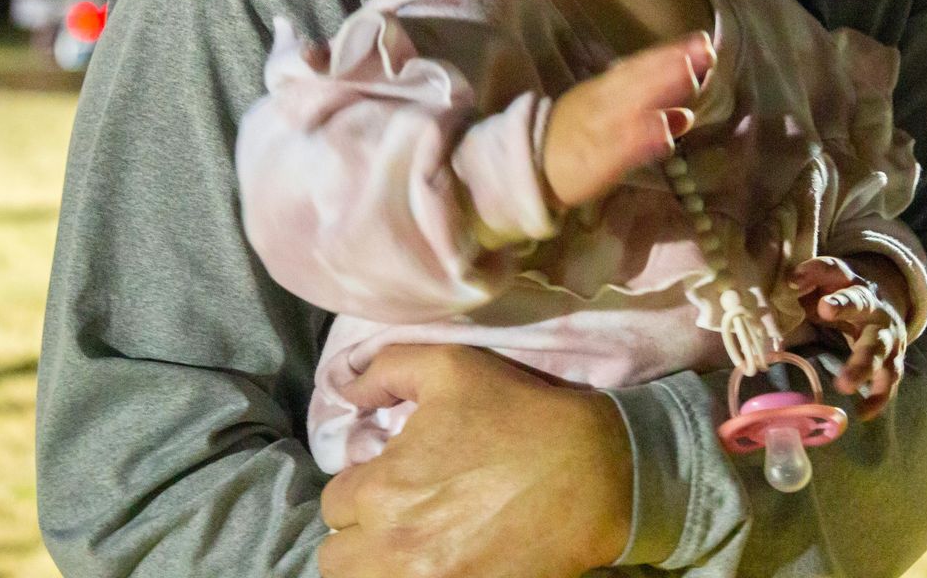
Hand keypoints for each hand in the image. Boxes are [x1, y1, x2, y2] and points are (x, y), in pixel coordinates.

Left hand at [318, 344, 630, 577]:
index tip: (391, 479)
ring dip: (378, 565)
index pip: (334, 502)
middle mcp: (392, 548)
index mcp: (381, 489)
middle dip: (361, 535)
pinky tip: (439, 562)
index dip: (361, 487)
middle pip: (338, 559)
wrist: (592, 472)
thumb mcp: (451, 367)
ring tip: (412, 545)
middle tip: (396, 517)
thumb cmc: (519, 415)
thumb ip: (385, 369)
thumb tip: (345, 390)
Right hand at [542, 31, 712, 207]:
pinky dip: (643, 139)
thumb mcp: (609, 119)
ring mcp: (599, 128)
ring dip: (660, 88)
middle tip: (706, 49)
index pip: (639, 67)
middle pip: (639, 79)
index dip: (670, 53)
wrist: (529, 167)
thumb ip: (648, 115)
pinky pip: (620, 148)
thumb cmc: (573, 140)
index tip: (702, 40)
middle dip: (672, 63)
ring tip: (691, 74)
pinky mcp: (596, 159)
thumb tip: (687, 113)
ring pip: (632, 106)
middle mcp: (604, 102)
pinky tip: (667, 134)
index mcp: (605, 90)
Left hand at [788, 256, 907, 419]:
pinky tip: (864, 413)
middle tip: (825, 311)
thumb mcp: (821, 287)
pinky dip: (878, 397)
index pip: (834, 270)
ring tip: (844, 385)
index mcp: (851, 282)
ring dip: (863, 366)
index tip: (793, 280)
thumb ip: (801, 287)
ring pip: (878, 348)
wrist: (883, 308)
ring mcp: (886, 333)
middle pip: (861, 302)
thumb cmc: (840, 299)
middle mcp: (872, 305)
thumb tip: (781, 290)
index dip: (814, 272)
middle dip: (844, 305)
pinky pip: (888, 379)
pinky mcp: (893, 358)